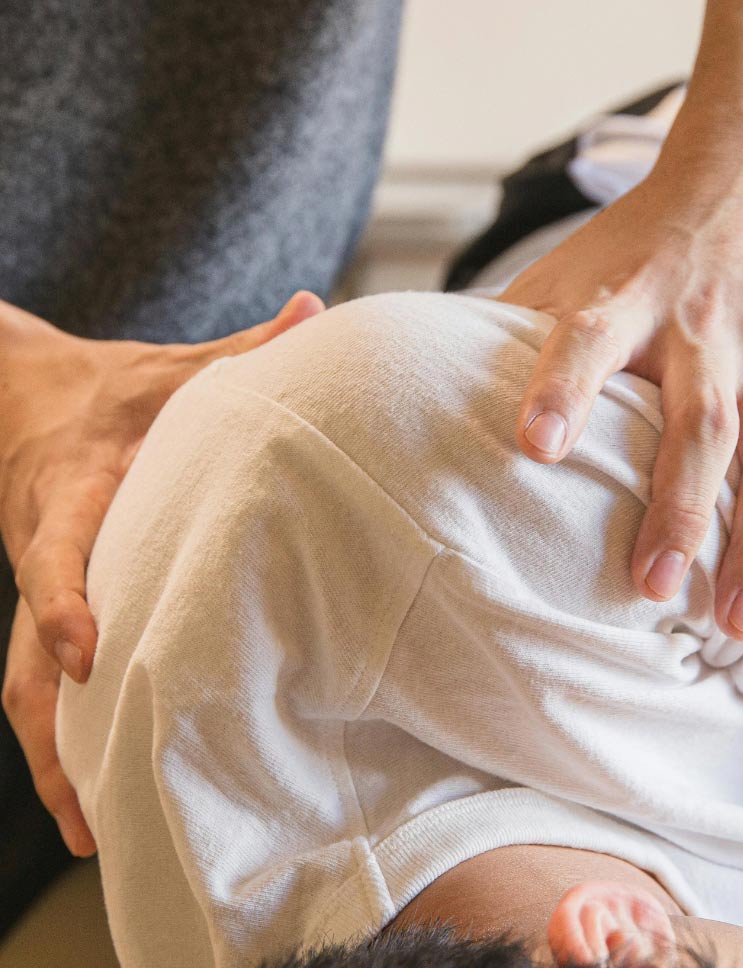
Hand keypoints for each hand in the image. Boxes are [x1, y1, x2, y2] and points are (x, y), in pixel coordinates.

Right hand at [1, 291, 323, 852]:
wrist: (29, 392)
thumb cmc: (117, 387)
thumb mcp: (174, 365)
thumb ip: (241, 350)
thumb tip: (315, 311)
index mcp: (74, 488)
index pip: (54, 548)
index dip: (60, 599)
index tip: (82, 654)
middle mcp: (46, 547)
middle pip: (22, 652)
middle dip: (49, 728)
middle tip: (86, 804)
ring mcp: (40, 585)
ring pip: (23, 683)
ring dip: (53, 755)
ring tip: (91, 830)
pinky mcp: (50, 604)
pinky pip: (42, 677)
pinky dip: (66, 733)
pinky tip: (99, 784)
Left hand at [498, 128, 742, 641]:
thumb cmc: (637, 241)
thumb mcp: (567, 266)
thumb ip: (509, 331)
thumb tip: (421, 392)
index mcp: (626, 297)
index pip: (587, 338)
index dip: (562, 389)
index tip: (536, 445)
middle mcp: (704, 330)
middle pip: (700, 423)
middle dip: (680, 509)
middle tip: (650, 587)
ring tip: (735, 626)